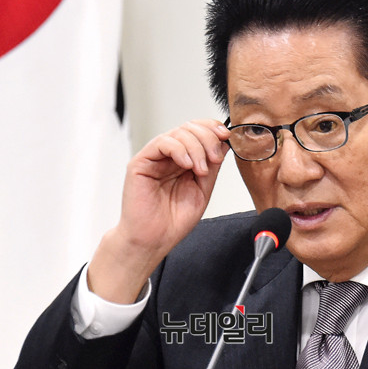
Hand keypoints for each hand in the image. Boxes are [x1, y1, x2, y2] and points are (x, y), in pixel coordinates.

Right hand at [88, 119, 229, 302]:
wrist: (153, 240)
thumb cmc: (173, 221)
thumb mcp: (202, 190)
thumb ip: (211, 166)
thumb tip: (224, 144)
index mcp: (183, 160)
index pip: (198, 131)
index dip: (212, 128)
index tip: (226, 136)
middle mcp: (168, 156)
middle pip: (190, 128)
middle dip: (208, 138)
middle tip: (214, 158)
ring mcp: (154, 158)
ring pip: (178, 133)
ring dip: (196, 148)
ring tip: (200, 170)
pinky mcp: (141, 163)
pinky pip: (162, 143)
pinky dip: (179, 150)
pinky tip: (187, 165)